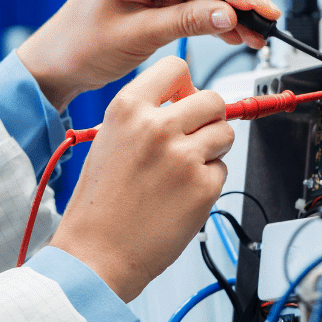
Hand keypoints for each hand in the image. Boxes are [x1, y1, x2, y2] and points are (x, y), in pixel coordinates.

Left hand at [17, 0, 281, 109]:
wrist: (58, 67)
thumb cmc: (80, 44)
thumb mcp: (136, 34)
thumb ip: (183, 22)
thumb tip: (227, 15)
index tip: (249, 3)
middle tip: (266, 18)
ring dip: (234, 11)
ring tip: (258, 34)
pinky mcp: (162, 0)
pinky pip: (199, 6)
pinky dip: (220, 21)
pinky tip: (238, 35)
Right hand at [46, 57, 233, 301]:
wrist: (96, 254)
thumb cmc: (98, 205)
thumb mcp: (108, 141)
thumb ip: (143, 116)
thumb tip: (184, 102)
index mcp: (127, 109)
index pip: (176, 68)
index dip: (186, 84)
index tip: (185, 97)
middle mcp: (157, 127)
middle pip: (212, 99)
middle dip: (209, 117)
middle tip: (193, 138)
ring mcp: (183, 156)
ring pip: (225, 133)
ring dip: (212, 148)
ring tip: (183, 170)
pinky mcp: (203, 186)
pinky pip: (222, 170)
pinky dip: (208, 181)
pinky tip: (181, 195)